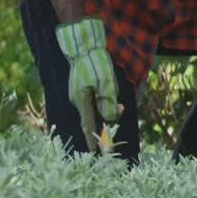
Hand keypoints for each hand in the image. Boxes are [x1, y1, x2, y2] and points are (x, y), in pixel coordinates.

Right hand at [55, 17, 120, 149]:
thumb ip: (108, 102)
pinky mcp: (80, 87)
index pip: (88, 124)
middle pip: (94, 116)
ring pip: (94, 106)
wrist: (84, 46)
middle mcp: (77, 100)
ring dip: (107, 105)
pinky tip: (108, 88)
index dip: (93, 138)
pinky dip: (103, 98)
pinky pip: (92, 99)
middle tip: (119, 110)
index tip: (95, 151)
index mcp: (82, 101)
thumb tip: (111, 118)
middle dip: (107, 118)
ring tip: (117, 96)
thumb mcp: (106, 83)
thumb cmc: (95, 63)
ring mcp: (77, 93)